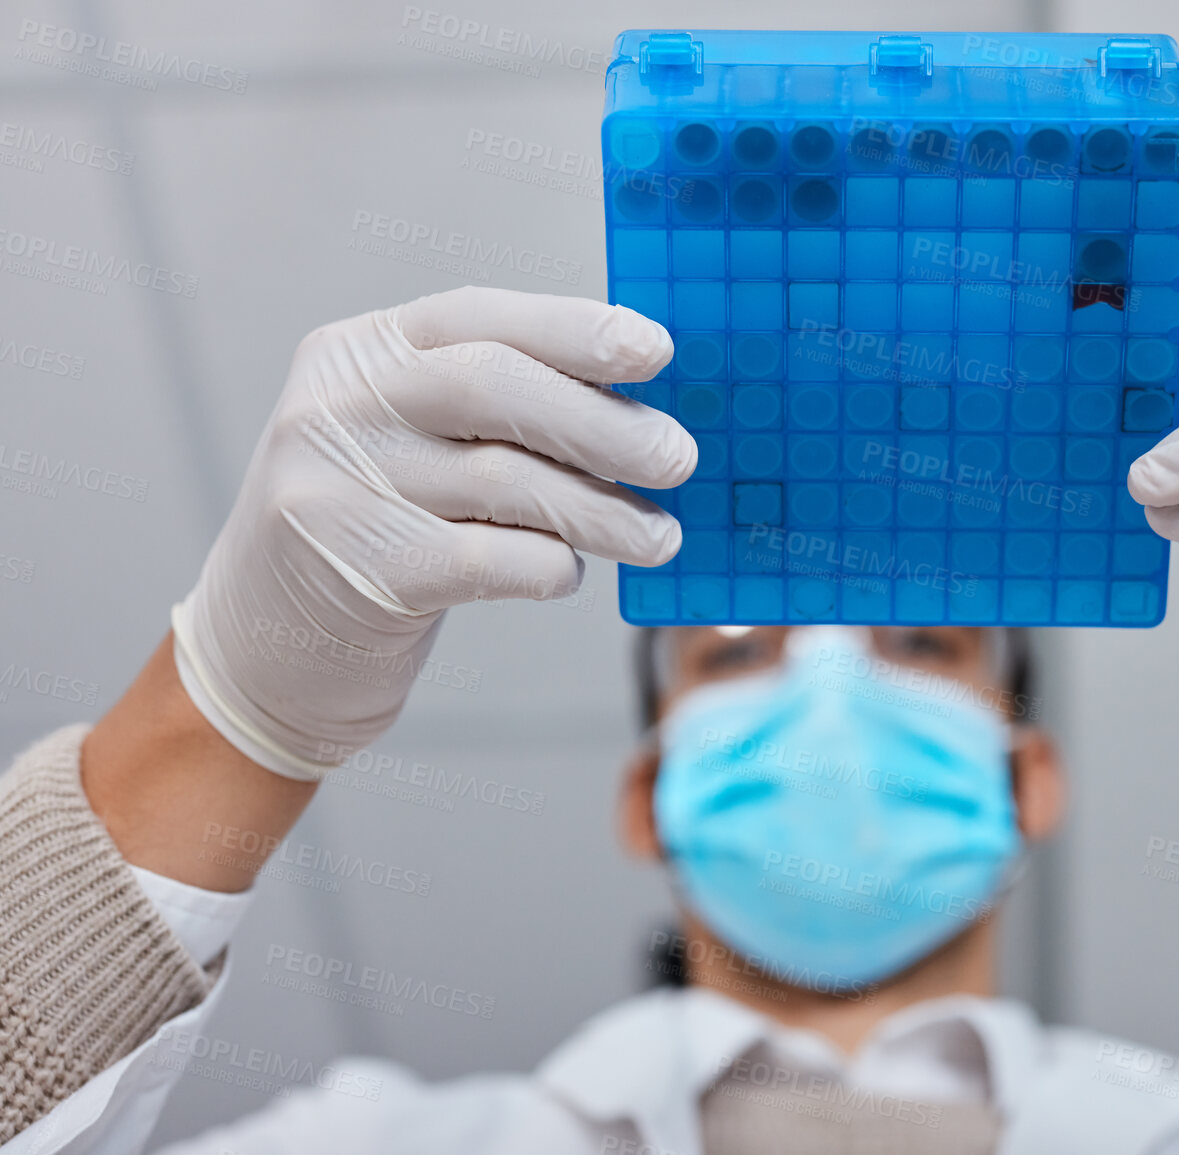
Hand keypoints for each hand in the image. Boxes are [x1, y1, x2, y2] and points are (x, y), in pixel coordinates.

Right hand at [171, 286, 692, 779]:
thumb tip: (641, 404)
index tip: (658, 350)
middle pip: (493, 387)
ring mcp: (337, 488)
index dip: (575, 329)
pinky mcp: (357, 572)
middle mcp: (339, 407)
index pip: (479, 318)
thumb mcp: (410, 444)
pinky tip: (571, 573)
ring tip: (660, 536)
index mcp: (361, 352)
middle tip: (678, 457)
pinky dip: (548, 565)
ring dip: (601, 511)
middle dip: (602, 422)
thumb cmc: (375, 532)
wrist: (263, 649)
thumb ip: (499, 412)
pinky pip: (486, 560)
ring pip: (502, 481)